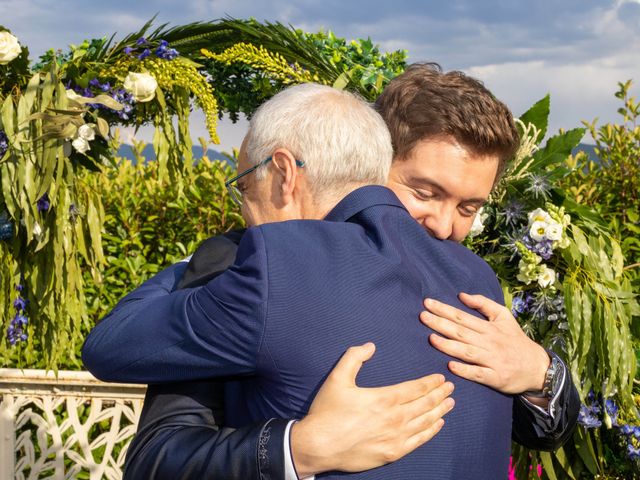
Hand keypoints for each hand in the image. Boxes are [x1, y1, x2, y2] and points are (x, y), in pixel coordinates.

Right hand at [291, 342, 454, 476]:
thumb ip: (354, 358)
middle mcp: (395, 418)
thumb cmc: (327, 412)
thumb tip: (370, 345)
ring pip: (425, 421)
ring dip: (440, 410)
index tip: (440, 378)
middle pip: (425, 404)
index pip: (416, 388)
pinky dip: (431, 431)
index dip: (430, 383)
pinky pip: (419, 441)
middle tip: (450, 388)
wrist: (318, 446)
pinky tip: (437, 424)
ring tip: (450, 403)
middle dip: (440, 394)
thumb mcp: (337, 378)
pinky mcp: (392, 453)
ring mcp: (395, 437)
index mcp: (384, 398)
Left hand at [420, 293, 549, 395]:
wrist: (538, 367)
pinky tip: (450, 366)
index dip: (444, 310)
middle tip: (422, 316)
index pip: (462, 317)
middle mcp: (489, 342)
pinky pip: (478, 374)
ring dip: (448, 345)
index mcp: (489, 327)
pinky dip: (465, 370)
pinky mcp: (495, 378)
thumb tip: (462, 295)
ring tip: (431, 338)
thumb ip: (483, 304)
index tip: (427, 303)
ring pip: (467, 352)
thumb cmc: (515, 340)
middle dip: (440, 324)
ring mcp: (492, 360)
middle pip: (461, 332)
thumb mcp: (504, 317)